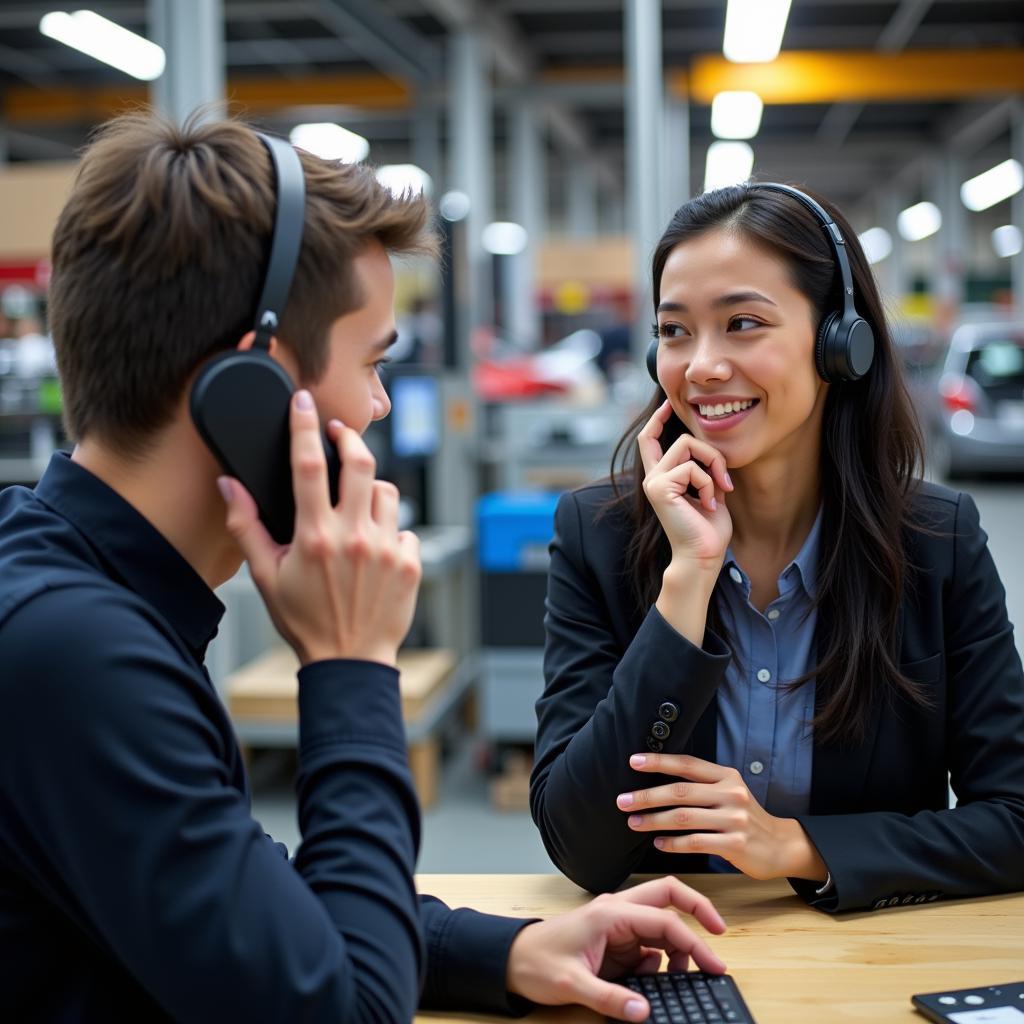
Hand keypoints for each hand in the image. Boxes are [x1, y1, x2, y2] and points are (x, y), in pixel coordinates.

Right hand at [220, 389, 420, 666]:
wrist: (349, 660)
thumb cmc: (304, 620)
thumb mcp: (266, 576)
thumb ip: (247, 526)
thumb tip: (229, 485)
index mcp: (315, 536)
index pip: (308, 466)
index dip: (304, 427)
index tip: (303, 402)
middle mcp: (355, 537)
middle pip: (360, 464)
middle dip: (349, 438)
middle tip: (339, 434)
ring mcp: (387, 549)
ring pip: (386, 492)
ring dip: (370, 489)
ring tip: (355, 506)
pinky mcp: (410, 562)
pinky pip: (403, 528)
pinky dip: (389, 529)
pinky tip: (373, 548)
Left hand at [505, 877, 726, 1022]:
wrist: (512, 961)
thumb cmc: (537, 963)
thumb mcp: (572, 986)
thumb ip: (610, 999)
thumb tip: (644, 1012)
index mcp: (610, 914)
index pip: (664, 920)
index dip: (694, 942)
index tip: (715, 965)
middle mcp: (618, 912)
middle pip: (668, 897)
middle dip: (697, 912)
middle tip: (719, 937)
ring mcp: (618, 925)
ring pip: (661, 922)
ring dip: (677, 945)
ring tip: (681, 977)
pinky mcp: (615, 941)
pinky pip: (649, 943)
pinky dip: (660, 959)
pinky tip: (653, 980)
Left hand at [618, 754, 826, 882]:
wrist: (781, 845)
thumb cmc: (744, 817)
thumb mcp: (729, 792)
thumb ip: (701, 785)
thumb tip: (657, 782)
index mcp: (726, 776)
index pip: (687, 764)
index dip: (659, 762)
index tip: (633, 761)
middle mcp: (730, 793)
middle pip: (680, 792)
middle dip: (647, 796)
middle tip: (623, 801)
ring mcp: (734, 819)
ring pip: (683, 818)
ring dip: (654, 821)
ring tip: (633, 823)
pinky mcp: (735, 845)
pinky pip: (695, 842)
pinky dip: (672, 843)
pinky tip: (658, 843)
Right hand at [637, 400, 733, 572]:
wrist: (703, 556)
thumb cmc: (709, 530)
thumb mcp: (711, 491)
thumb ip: (705, 469)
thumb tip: (711, 447)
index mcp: (662, 478)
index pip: (649, 440)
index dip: (657, 419)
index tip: (668, 404)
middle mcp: (653, 478)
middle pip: (682, 438)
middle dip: (711, 453)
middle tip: (725, 479)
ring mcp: (653, 482)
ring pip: (687, 445)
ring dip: (711, 467)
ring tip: (717, 493)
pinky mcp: (659, 488)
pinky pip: (691, 468)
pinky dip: (708, 484)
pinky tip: (708, 505)